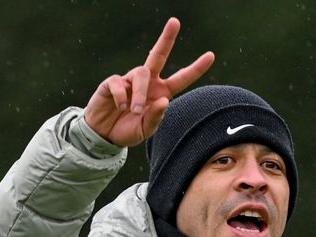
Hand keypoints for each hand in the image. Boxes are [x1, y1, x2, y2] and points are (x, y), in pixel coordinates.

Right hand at [84, 17, 214, 146]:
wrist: (104, 135)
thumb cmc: (127, 130)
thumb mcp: (145, 130)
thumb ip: (155, 118)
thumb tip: (164, 100)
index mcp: (160, 93)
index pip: (181, 78)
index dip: (195, 68)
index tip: (211, 55)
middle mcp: (147, 82)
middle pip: (158, 55)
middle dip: (167, 38)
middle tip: (175, 22)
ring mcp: (129, 80)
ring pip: (141, 74)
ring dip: (140, 94)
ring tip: (135, 111)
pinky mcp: (111, 83)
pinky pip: (118, 83)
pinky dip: (122, 96)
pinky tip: (121, 107)